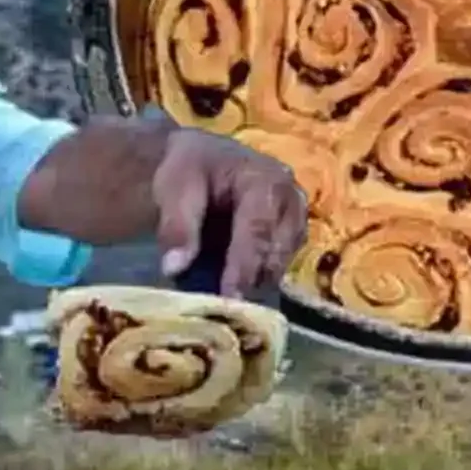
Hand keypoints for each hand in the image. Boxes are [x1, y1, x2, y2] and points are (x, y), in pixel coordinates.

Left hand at [153, 129, 307, 296]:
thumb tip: (174, 267)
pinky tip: (230, 283)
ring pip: (279, 266)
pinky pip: (277, 269)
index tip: (227, 299)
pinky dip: (254, 280)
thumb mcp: (174, 190)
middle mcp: (292, 199)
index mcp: (266, 179)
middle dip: (249, 280)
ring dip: (252, 283)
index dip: (243, 267)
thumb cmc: (189, 171)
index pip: (258, 230)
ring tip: (220, 293)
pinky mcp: (293, 239)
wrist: (201, 163)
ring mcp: (297, 220)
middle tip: (220, 306)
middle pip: (276, 253)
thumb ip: (176, 226)